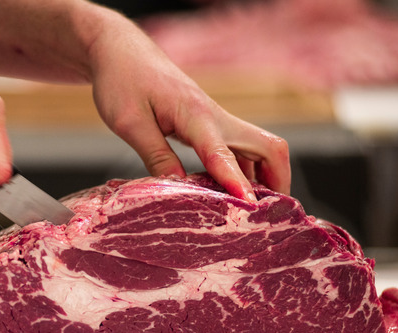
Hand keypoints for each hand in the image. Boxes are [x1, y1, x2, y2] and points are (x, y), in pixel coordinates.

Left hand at [87, 18, 289, 200]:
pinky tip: (229, 192)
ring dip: (265, 177)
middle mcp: (215, 116)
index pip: (223, 153)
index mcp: (195, 114)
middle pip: (268, 146)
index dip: (237, 182)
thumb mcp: (129, 123)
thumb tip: (179, 188)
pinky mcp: (207, 124)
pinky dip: (244, 171)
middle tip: (271, 216)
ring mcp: (215, 119)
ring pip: (257, 149)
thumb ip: (155, 156)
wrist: (120, 52)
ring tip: (256, 213)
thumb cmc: (122, 81)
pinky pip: (237, 149)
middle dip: (277, 181)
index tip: (249, 207)